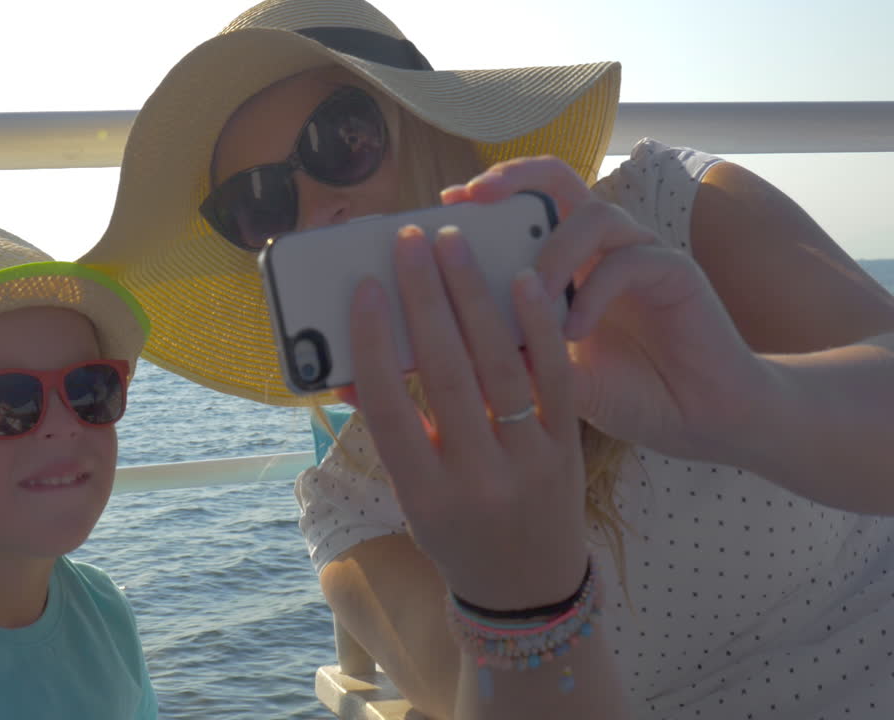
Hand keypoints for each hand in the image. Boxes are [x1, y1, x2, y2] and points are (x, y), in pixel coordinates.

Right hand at [345, 223, 588, 610]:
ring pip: (498, 366)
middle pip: (445, 374)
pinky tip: (522, 280)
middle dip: (424, 300)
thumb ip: (388, 432)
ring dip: (474, 297)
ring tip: (455, 246)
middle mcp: (476, 479)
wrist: (529, 588)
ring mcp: (528, 464)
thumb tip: (348, 368)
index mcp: (423, 495)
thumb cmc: (454, 533)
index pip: (390, 408)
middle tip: (410, 242)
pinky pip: (553, 378)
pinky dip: (536, 326)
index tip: (366, 289)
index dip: (373, 344)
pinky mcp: (569, 449)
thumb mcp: (411, 497)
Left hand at [447, 156, 770, 463]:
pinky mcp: (676, 274)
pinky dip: (595, 293)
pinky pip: (630, 261)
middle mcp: (601, 247)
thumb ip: (506, 356)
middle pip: (558, 180)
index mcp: (567, 262)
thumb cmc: (626, 392)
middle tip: (469, 199)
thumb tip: (432, 353)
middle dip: (511, 179)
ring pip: (594, 215)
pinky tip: (573, 331)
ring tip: (525, 294)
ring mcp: (641, 254)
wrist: (699, 420)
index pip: (523, 206)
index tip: (440, 207)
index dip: (484, 197)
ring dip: (552, 250)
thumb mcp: (550, 377)